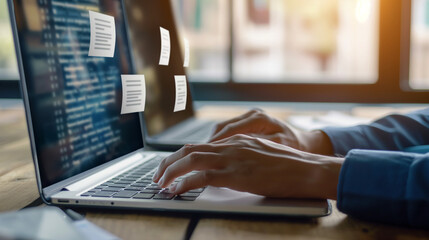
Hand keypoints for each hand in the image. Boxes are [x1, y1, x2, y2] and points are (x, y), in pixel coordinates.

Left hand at [153, 134, 342, 198]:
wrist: (307, 169)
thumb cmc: (289, 165)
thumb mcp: (260, 154)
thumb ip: (241, 157)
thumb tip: (225, 167)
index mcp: (236, 140)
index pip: (199, 145)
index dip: (180, 156)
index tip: (170, 167)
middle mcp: (231, 146)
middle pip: (189, 149)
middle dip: (168, 162)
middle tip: (157, 175)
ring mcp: (233, 159)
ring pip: (191, 160)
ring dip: (171, 172)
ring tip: (160, 184)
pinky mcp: (238, 175)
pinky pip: (203, 177)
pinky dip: (185, 184)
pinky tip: (176, 191)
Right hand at [210, 109, 333, 154]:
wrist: (304, 143)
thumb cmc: (294, 147)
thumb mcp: (277, 149)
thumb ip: (257, 149)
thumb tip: (238, 154)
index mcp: (259, 118)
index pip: (230, 129)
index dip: (215, 144)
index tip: (205, 155)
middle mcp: (251, 114)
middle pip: (222, 128)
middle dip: (208, 144)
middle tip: (197, 158)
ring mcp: (248, 118)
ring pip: (222, 130)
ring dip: (212, 144)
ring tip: (203, 158)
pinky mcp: (247, 124)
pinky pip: (227, 132)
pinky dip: (220, 143)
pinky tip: (215, 154)